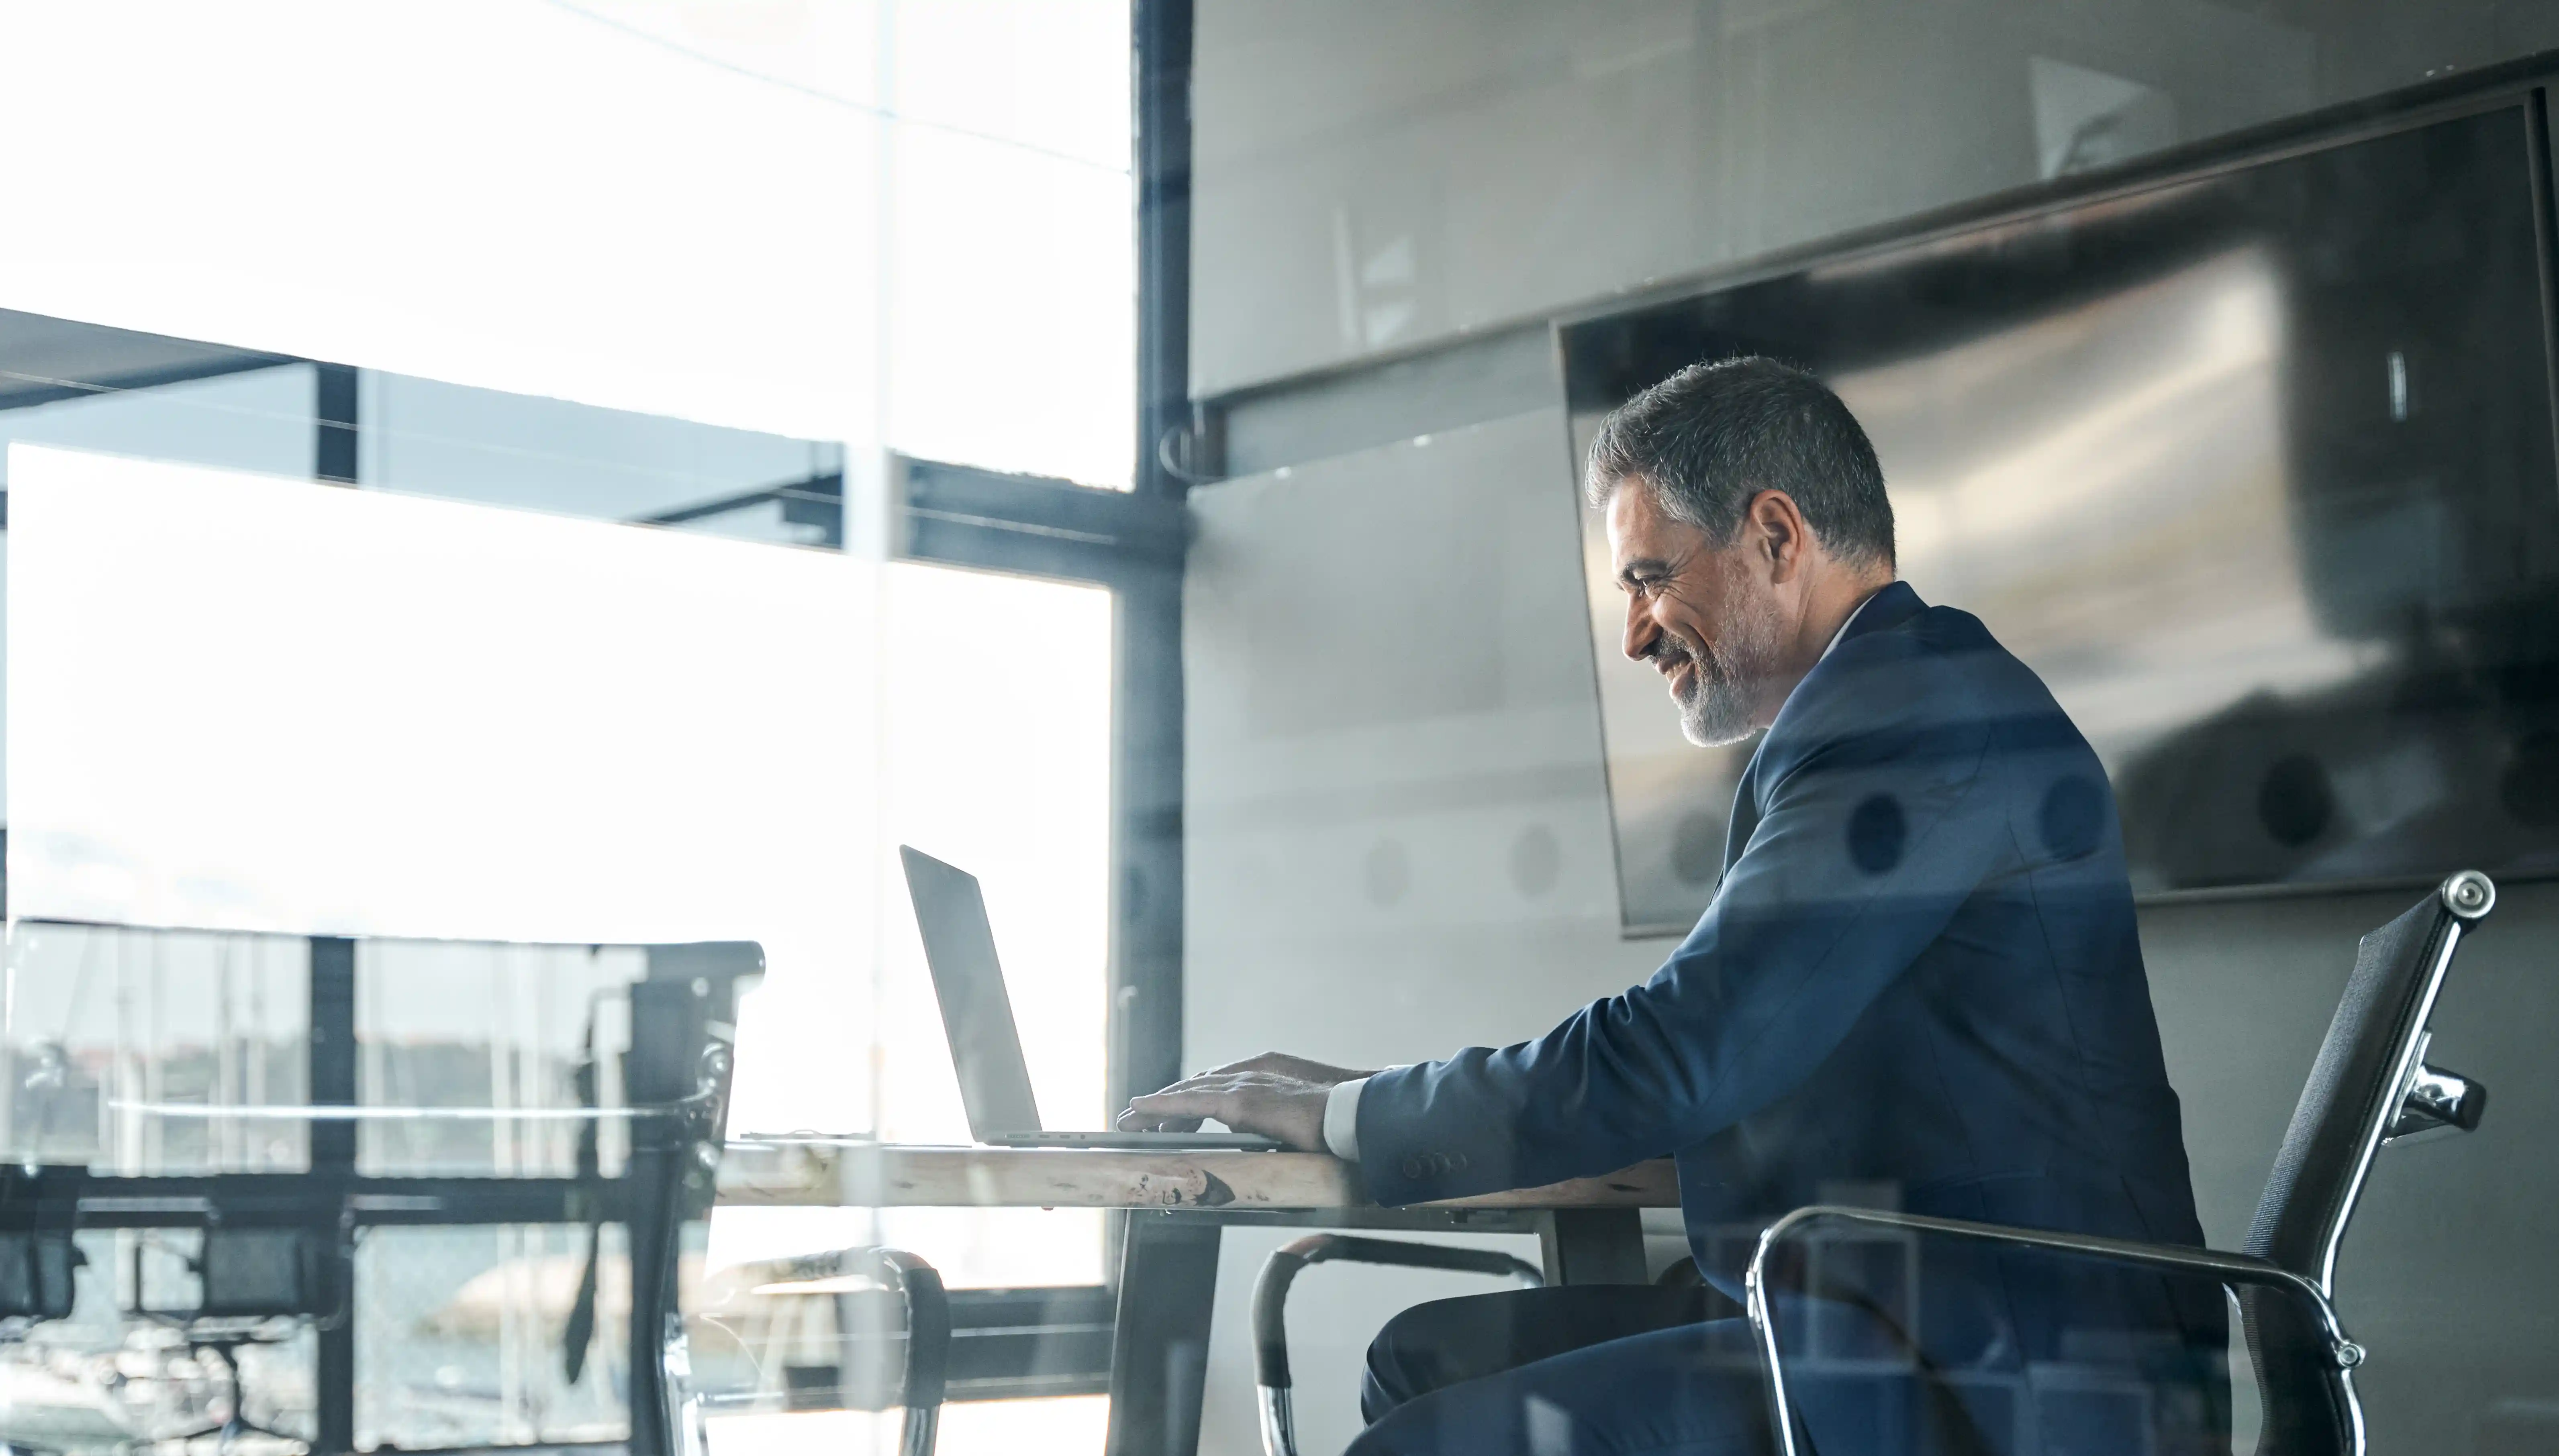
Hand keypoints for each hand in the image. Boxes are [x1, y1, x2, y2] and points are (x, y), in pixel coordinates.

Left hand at [1116, 1052, 1378, 1152]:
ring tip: (1129, 1116)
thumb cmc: (1328, 1129)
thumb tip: (1248, 1139)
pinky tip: (1142, 1108)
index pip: (1210, 1091)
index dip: (1183, 1104)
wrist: (1350, 1119)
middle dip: (1161, 1104)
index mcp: (1257, 1087)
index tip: (1163, 1119)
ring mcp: (1243, 1088)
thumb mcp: (1289, 1130)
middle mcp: (1246, 1079)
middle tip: (1134, 1118)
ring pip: (1185, 1093)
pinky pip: (1191, 1102)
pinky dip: (1163, 1105)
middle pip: (1192, 1089)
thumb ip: (1266, 1130)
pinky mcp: (1241, 1102)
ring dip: (1154, 1105)